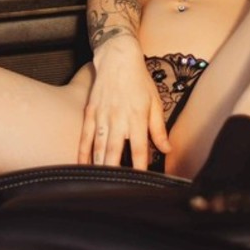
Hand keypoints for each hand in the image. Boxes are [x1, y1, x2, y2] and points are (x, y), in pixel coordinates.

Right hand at [77, 34, 170, 170]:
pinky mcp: (90, 112)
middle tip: (114, 189)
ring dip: (98, 166)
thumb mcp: (155, 102)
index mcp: (137, 118)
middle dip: (114, 172)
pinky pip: (85, 136)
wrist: (117, 59)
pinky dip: (83, 152)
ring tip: (99, 183)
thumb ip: (159, 128)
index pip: (139, 149)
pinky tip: (82, 165)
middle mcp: (118, 119)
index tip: (140, 182)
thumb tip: (166, 149)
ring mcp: (102, 116)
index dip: (140, 168)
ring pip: (98, 147)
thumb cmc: (139, 80)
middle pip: (114, 151)